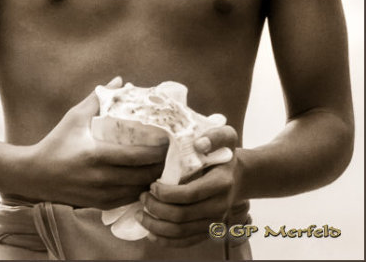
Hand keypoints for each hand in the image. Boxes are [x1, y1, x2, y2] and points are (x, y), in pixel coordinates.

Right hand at [21, 90, 166, 209]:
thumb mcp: (74, 117)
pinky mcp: (102, 204)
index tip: (168, 139)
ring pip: (140, 190)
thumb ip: (97, 99)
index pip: (137, 156)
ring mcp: (103, 194)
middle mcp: (103, 178)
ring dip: (154, 178)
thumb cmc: (57, 142)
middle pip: (145, 175)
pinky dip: (141, 189)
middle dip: (161, 164)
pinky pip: (131, 199)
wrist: (36, 175)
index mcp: (97, 155)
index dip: (157, 150)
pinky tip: (146, 178)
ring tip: (162, 164)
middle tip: (170, 152)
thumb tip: (119, 81)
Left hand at [138, 125, 246, 247]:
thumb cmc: (225, 153)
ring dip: (157, 226)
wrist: (238, 176)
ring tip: (140, 214)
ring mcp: (214, 221)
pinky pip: (187, 241)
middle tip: (141, 196)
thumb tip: (199, 144)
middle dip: (157, 208)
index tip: (152, 185)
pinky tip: (151, 232)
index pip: (190, 194)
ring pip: (182, 232)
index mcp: (221, 183)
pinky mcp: (208, 230)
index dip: (167, 193)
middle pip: (182, 215)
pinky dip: (167, 240)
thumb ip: (216, 135)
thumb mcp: (226, 136)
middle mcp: (219, 206)